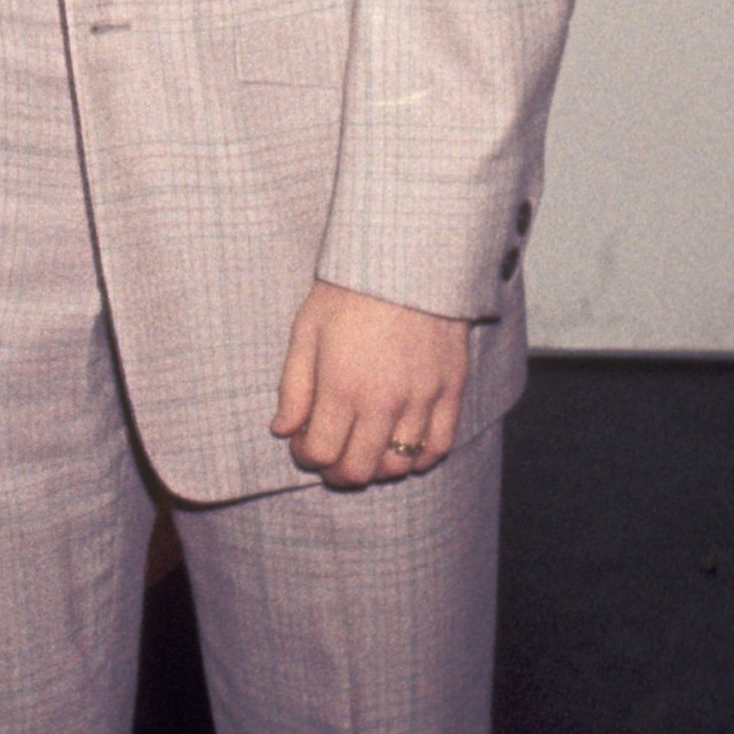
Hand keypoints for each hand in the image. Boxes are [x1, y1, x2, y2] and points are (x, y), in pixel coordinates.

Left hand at [271, 280, 467, 488]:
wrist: (408, 261)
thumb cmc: (349, 291)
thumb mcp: (307, 331)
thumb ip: (293, 386)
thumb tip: (282, 430)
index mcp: (342, 387)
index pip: (321, 453)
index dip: (306, 457)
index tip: (303, 443)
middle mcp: (383, 401)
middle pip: (358, 470)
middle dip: (336, 472)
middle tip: (330, 458)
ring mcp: (422, 399)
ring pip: (398, 465)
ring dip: (376, 468)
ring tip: (364, 452)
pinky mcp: (451, 390)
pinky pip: (439, 447)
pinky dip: (420, 460)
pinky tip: (403, 450)